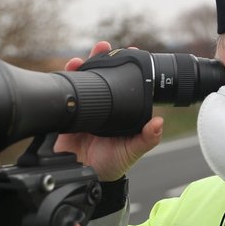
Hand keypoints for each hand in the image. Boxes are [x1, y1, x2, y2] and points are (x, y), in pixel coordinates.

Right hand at [54, 41, 164, 180]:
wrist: (83, 178)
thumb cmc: (111, 164)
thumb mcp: (132, 152)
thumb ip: (146, 139)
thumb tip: (159, 122)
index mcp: (121, 110)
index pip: (124, 83)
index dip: (126, 67)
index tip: (130, 50)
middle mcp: (104, 106)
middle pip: (102, 76)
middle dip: (101, 59)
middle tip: (103, 47)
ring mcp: (86, 108)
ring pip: (84, 80)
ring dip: (82, 65)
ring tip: (82, 58)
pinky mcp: (68, 113)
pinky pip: (66, 93)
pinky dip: (66, 79)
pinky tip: (68, 70)